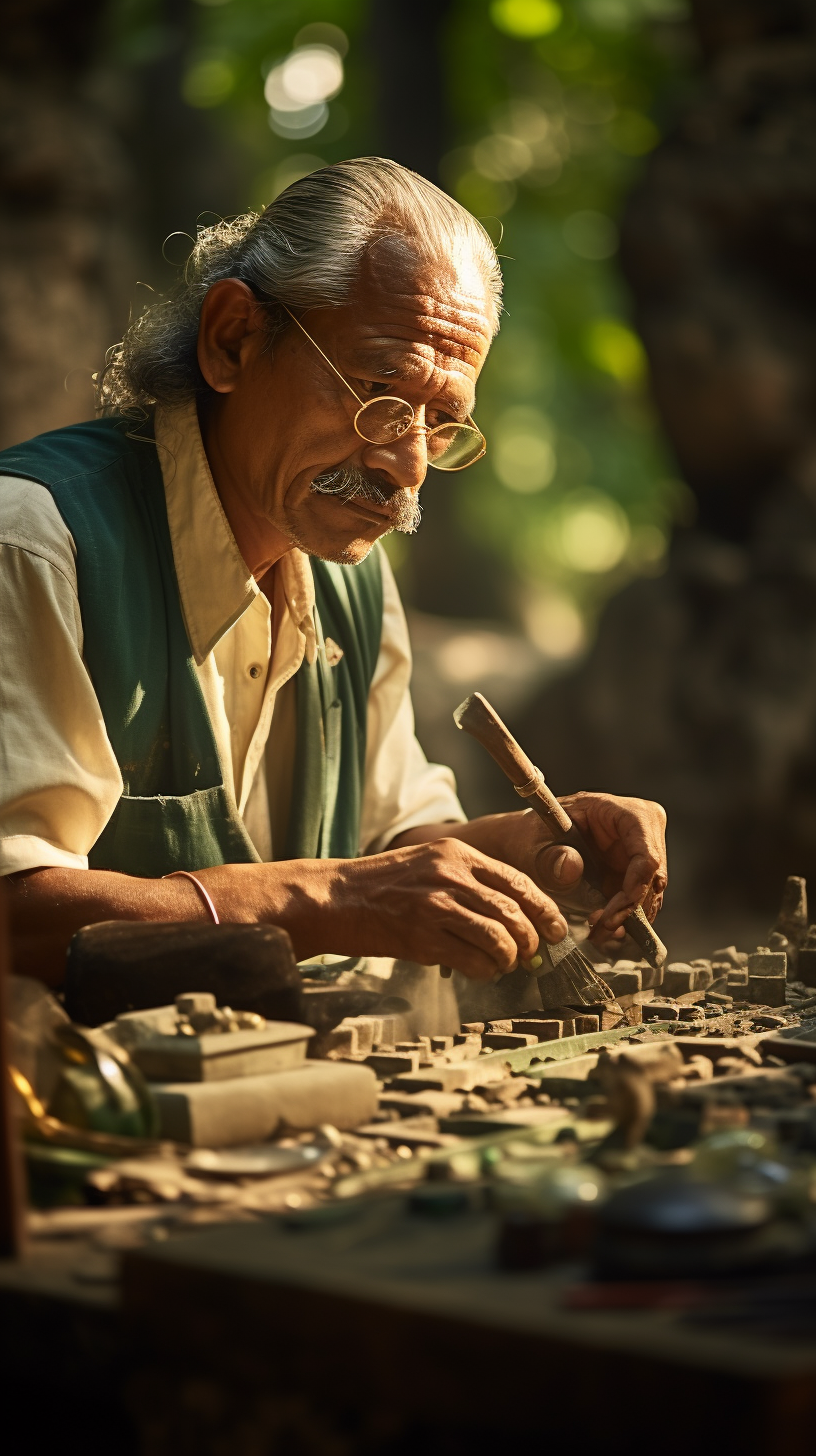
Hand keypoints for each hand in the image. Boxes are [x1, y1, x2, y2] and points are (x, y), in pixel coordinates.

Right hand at [333, 838, 567, 980]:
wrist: (336, 898)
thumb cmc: (382, 884)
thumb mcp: (429, 864)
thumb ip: (469, 880)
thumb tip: (512, 913)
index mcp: (457, 854)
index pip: (518, 881)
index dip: (545, 909)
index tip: (556, 929)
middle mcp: (451, 876)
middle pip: (514, 912)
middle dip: (532, 939)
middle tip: (532, 953)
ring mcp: (437, 906)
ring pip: (500, 937)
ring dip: (510, 958)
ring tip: (504, 964)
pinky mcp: (423, 937)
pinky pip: (473, 960)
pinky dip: (485, 971)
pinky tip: (480, 972)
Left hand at [409, 794, 666, 942]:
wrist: (528, 847)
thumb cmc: (531, 837)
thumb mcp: (532, 845)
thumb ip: (549, 857)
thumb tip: (571, 866)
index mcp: (620, 811)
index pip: (646, 852)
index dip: (636, 886)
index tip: (612, 912)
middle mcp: (640, 831)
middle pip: (653, 878)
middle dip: (629, 909)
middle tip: (601, 929)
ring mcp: (639, 854)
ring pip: (649, 895)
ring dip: (625, 919)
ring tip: (596, 932)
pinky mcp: (634, 876)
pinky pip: (639, 904)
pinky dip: (622, 921)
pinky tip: (601, 930)